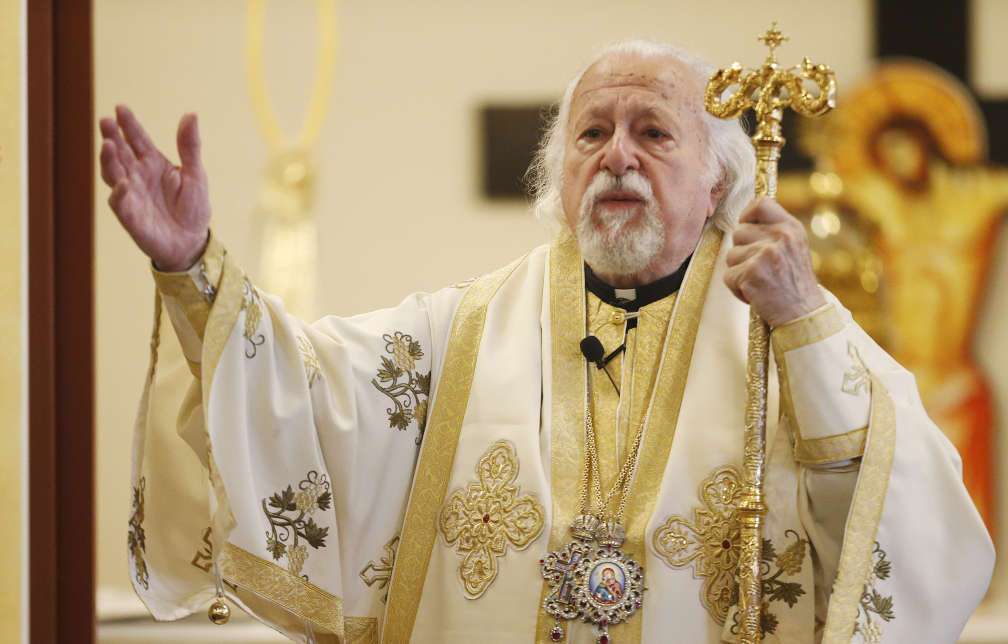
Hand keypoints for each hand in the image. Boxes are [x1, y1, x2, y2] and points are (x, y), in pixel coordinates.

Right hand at [99, 105, 210, 271]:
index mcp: (153, 163)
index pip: (138, 139)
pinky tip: (121, 183)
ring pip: (113, 174)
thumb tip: (191, 114)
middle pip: (120, 153)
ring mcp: (131, 195)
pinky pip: (120, 204)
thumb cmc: (192, 208)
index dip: (129, 124)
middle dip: (111, 137)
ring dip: (108, 160)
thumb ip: (189, 146)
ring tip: (108, 145)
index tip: (120, 108)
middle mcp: (137, 176)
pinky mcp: (131, 216)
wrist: (192, 242)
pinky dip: (119, 194)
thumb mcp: (196, 174)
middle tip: (105, 121)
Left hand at [723, 197, 825, 326]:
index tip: (747, 228)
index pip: (761, 204)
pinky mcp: (752, 273)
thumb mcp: (794, 248)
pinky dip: (736, 289)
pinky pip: (728, 276)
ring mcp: (765, 254)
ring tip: (760, 282)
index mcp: (791, 227)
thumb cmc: (794, 283)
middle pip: (738, 233)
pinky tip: (755, 294)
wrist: (804, 314)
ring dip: (739, 272)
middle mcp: (780, 237)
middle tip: (760, 269)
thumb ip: (774, 231)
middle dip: (743, 252)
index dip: (747, 215)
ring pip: (730, 256)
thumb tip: (744, 220)